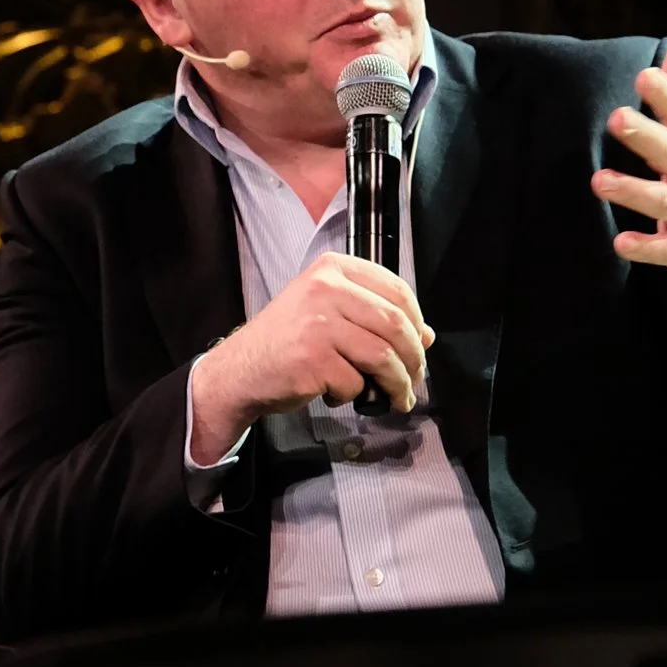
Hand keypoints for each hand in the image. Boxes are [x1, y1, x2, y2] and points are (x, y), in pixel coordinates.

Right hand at [189, 256, 434, 452]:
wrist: (239, 370)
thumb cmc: (286, 341)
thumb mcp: (326, 311)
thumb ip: (372, 315)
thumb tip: (427, 336)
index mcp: (332, 269)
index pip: (397, 290)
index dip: (418, 322)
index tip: (420, 343)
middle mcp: (325, 288)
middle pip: (396, 325)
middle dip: (414, 359)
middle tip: (415, 378)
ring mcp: (318, 323)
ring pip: (383, 357)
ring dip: (397, 384)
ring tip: (397, 397)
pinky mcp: (313, 358)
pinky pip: (356, 382)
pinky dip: (354, 396)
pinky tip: (339, 395)